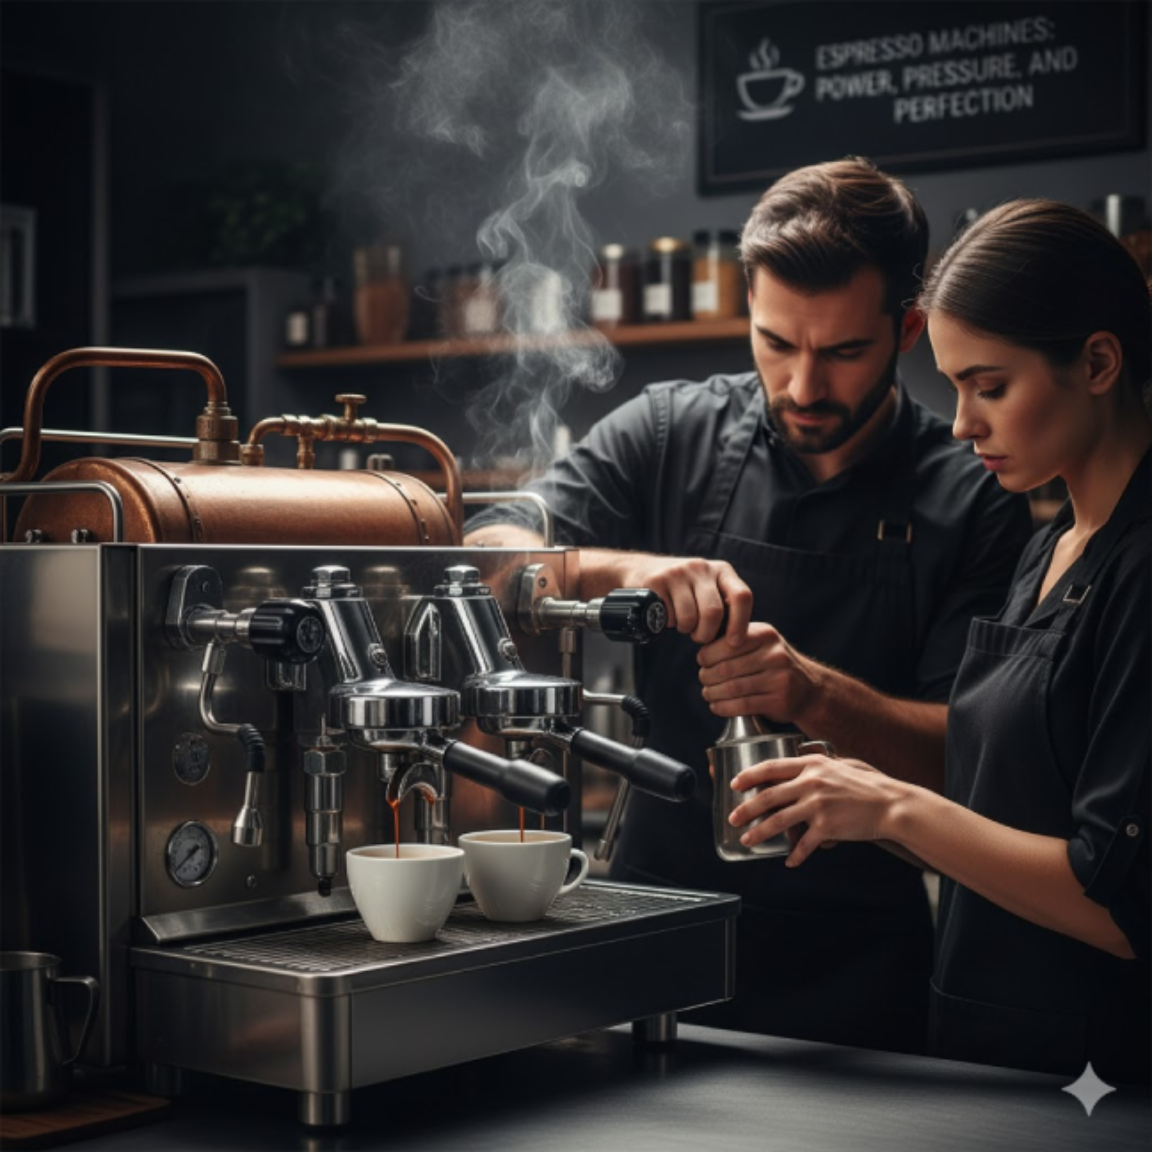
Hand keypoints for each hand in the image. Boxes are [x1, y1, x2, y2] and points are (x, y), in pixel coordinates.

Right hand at [612, 555, 752, 644]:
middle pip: (714, 612)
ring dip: (686, 629)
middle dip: (706, 634)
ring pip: (690, 617)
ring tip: (682, 623)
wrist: (641, 570)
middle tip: (699, 637)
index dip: (740, 623)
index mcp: (722, 570)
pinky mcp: (656, 581)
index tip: (734, 643)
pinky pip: (669, 616)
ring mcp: (678, 572)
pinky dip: (668, 623)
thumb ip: (724, 606)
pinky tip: (666, 614)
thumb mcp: (708, 589)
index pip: (741, 596)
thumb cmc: (683, 590)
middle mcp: (701, 567)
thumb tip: (738, 638)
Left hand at [698, 622, 820, 723]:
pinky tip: (717, 706)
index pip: (726, 643)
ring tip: (708, 693)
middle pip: (726, 668)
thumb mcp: (762, 641)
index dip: (707, 654)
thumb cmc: (775, 663)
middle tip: (704, 679)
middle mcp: (774, 655)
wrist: (809, 688)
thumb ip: (737, 637)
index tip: (703, 661)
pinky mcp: (778, 701)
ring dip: (713, 693)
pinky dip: (724, 707)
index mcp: (765, 635)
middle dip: (707, 676)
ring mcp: (779, 679)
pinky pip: (742, 705)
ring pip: (732, 688)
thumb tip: (701, 639)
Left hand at [728, 754, 905, 866]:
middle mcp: (812, 782)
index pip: (772, 767)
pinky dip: (795, 855)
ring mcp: (818, 805)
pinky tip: (790, 861)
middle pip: (768, 796)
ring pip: (778, 820)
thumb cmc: (869, 785)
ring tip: (747, 839)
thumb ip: (819, 767)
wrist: (892, 805)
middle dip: (746, 808)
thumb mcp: (842, 764)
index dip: (750, 776)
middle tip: (733, 816)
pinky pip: (804, 844)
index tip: (735, 784)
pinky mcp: (827, 826)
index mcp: (812, 764)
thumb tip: (802, 769)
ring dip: (759, 832)